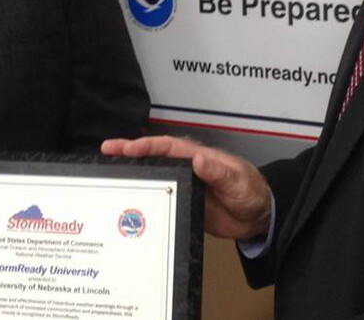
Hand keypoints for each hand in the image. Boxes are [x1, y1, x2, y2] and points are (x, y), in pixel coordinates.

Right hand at [102, 136, 270, 239]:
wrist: (257, 217)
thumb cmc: (251, 192)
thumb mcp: (238, 182)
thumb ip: (219, 172)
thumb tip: (199, 159)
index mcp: (198, 156)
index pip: (167, 146)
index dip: (146, 145)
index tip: (127, 147)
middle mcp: (187, 167)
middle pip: (153, 156)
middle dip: (129, 152)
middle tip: (106, 150)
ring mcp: (183, 184)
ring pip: (153, 174)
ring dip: (133, 172)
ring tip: (108, 172)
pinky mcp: (182, 201)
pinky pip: (159, 196)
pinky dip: (143, 195)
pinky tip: (128, 200)